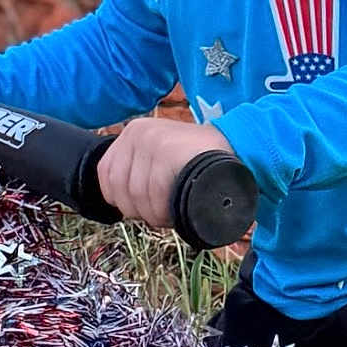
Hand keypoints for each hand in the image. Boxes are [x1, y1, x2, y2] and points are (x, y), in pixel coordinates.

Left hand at [98, 117, 233, 228]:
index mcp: (132, 132)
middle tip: (160, 215)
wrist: (240, 148)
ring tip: (170, 214)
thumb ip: (140, 169)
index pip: (105, 175)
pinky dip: (162, 210)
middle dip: (138, 211)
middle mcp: (137, 132)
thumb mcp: (163, 156)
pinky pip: (153, 192)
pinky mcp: (167, 150)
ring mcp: (151, 139)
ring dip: (153, 215)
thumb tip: (119, 201)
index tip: (139, 209)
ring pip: (136, 194)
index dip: (119, 200)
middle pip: (119, 188)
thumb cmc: (201, 162)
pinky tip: (174, 213)